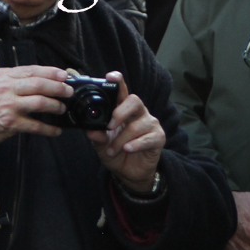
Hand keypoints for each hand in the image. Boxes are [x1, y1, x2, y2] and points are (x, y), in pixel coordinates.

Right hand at [0, 66, 69, 147]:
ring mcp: (9, 106)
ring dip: (55, 105)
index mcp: (3, 76)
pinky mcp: (11, 123)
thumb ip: (12, 78)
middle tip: (68, 91)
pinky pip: (35, 125)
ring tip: (61, 108)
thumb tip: (38, 77)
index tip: (63, 75)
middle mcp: (6, 89)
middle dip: (58, 88)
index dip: (50, 72)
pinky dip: (48, 129)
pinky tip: (55, 130)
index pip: (31, 70)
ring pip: (40, 102)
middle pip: (39, 85)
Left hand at [84, 72, 164, 193]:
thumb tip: (90, 131)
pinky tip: (128, 149)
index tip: (110, 76)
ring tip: (111, 151)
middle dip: (120, 113)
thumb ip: (97, 137)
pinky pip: (148, 138)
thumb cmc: (116, 153)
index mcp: (123, 110)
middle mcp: (138, 113)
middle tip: (110, 127)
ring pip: (136, 125)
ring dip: (121, 140)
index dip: (118, 82)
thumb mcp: (101, 145)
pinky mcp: (158, 137)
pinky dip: (135, 144)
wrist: (129, 173)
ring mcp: (150, 124)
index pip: (122, 91)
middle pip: (134, 101)